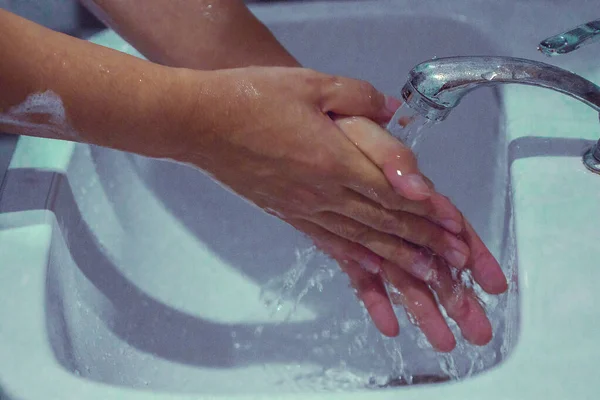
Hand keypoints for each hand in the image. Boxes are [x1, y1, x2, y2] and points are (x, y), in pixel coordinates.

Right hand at [171, 66, 474, 273]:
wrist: (200, 122)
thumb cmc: (250, 99)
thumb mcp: (312, 84)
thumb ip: (359, 97)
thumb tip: (392, 110)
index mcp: (334, 159)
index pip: (394, 193)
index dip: (430, 214)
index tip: (457, 233)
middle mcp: (323, 192)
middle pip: (384, 223)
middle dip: (425, 243)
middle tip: (455, 264)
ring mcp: (304, 207)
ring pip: (361, 240)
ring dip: (398, 261)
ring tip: (427, 279)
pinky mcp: (288, 214)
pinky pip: (328, 243)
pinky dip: (354, 262)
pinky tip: (370, 275)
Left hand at [332, 116, 507, 351]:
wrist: (267, 123)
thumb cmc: (315, 120)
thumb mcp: (356, 126)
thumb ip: (390, 155)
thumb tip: (420, 191)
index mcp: (400, 187)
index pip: (445, 224)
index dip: (471, 253)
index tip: (492, 284)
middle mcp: (388, 211)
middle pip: (429, 256)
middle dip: (456, 294)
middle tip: (480, 330)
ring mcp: (364, 227)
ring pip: (400, 272)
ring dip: (423, 305)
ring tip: (445, 342)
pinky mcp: (336, 237)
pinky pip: (358, 273)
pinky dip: (374, 298)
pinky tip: (389, 326)